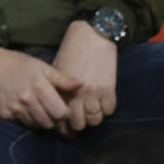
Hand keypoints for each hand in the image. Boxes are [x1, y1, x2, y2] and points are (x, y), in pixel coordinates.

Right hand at [0, 46, 83, 129]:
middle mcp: (27, 99)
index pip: (61, 113)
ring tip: (41, 111)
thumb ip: (62, 78)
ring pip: (37, 125)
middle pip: (50, 123)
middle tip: (53, 113)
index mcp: (39, 87)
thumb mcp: (40, 66)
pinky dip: (28, 120)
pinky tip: (27, 111)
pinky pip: (23, 123)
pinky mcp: (4, 114)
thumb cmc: (16, 64)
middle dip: (54, 120)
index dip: (65, 113)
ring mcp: (14, 108)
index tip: (63, 109)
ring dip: (42, 121)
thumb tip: (81, 85)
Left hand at [51, 20, 118, 137]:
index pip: (60, 117)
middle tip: (79, 121)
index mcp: (61, 89)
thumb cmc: (71, 52)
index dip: (62, 125)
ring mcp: (93, 92)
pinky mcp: (108, 89)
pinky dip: (106, 110)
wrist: (92, 36)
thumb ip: (58, 89)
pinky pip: (109, 110)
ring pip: (95, 120)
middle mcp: (76, 93)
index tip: (64, 128)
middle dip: (78, 125)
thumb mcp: (58, 70)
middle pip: (78, 124)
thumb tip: (54, 108)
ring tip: (91, 112)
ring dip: (93, 118)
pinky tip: (102, 103)